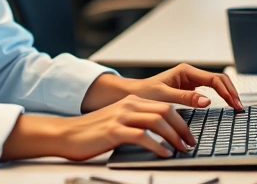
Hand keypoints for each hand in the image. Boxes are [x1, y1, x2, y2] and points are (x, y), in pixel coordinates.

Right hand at [1, 96, 193, 161]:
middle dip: (182, 128)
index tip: (189, 135)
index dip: (181, 121)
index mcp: (131, 102)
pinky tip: (165, 154)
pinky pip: (143, 136)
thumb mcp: (118, 122)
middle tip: (190, 143)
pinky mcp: (114, 131)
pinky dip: (158, 146)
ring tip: (181, 149)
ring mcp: (121, 117)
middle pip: (165, 111)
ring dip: (174, 137)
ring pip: (157, 121)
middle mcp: (128, 105)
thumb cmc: (92, 132)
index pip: (165, 106)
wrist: (66, 134)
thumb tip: (160, 135)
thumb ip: (137, 123)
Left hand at [127, 64, 242, 109]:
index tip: (234, 103)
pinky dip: (220, 95)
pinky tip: (226, 103)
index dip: (226, 91)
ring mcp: (191, 80)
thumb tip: (206, 101)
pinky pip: (210, 89)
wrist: (133, 95)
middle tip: (239, 107)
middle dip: (231, 91)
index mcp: (185, 71)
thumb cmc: (145, 94)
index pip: (213, 79)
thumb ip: (185, 98)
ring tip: (236, 106)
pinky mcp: (190, 88)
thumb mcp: (165, 97)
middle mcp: (190, 73)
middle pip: (218, 79)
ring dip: (227, 93)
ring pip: (216, 83)